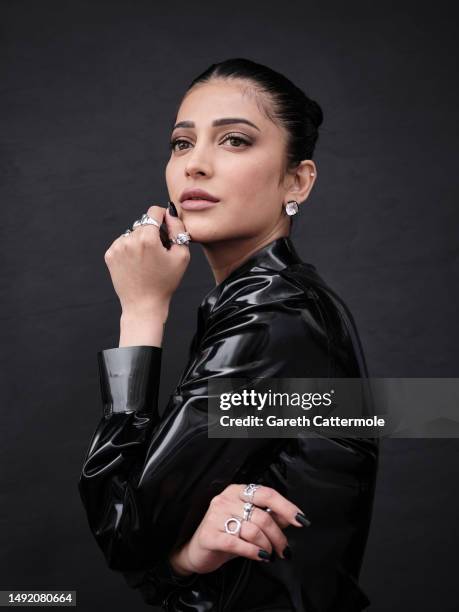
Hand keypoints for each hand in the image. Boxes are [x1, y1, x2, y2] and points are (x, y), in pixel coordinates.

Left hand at [104, 204, 190, 319]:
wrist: (143, 304)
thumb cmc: (165, 282)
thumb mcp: (182, 255)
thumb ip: (178, 229)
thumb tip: (169, 213)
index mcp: (148, 237)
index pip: (154, 212)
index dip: (163, 217)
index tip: (166, 228)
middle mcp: (129, 239)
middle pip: (144, 223)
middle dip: (152, 233)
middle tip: (158, 252)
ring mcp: (117, 247)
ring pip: (132, 233)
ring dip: (140, 240)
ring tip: (146, 261)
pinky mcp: (110, 255)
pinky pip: (122, 242)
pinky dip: (130, 249)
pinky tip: (136, 264)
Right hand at [169, 483, 309, 575]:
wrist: (198, 552)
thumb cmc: (227, 535)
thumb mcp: (250, 523)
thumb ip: (270, 517)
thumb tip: (292, 517)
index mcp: (237, 491)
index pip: (266, 494)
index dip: (286, 506)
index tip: (301, 520)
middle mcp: (225, 499)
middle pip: (262, 515)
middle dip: (278, 535)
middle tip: (284, 550)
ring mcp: (215, 516)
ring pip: (252, 530)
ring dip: (267, 545)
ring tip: (270, 554)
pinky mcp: (209, 535)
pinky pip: (237, 543)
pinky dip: (253, 551)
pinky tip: (260, 556)